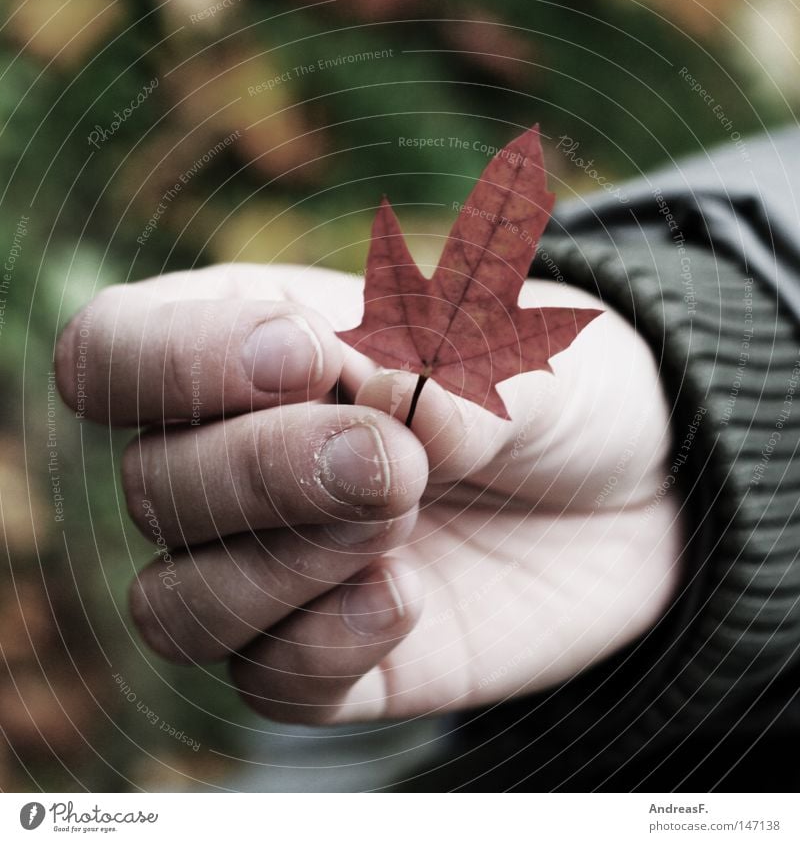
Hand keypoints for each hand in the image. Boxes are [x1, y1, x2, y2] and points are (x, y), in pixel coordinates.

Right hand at [56, 263, 681, 723]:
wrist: (633, 491)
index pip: (115, 353)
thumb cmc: (556, 392)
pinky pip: (266, 681)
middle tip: (393, 459)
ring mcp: (276, 570)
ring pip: (176, 604)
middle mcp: (238, 461)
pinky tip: (409, 597)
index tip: (310, 357)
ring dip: (283, 565)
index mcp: (250, 350)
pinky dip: (326, 644)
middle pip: (151, 485)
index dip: (179, 361)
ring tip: (404, 521)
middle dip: (266, 471)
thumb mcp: (517, 348)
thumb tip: (368, 406)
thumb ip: (438, 369)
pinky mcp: (329, 658)